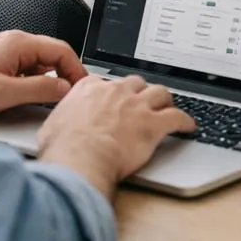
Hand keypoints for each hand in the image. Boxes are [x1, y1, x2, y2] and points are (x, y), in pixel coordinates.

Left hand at [0, 30, 87, 117]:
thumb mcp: (5, 93)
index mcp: (19, 43)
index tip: (82, 89)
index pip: (62, 50)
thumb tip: (64, 89)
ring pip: (38, 64)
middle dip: (63, 75)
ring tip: (47, 101)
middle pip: (52, 55)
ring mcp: (4, 51)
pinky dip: (31, 82)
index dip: (76, 70)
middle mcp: (14, 42)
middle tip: (69, 98)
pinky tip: (26, 98)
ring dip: (46, 80)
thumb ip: (40, 90)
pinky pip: (24, 69)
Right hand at [37, 75, 195, 199]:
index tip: (114, 97)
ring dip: (165, 100)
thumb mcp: (52, 127)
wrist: (80, 158)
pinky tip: (188, 126)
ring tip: (168, 107)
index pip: (105, 82)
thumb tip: (58, 130)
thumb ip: (61, 121)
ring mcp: (137, 106)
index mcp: (89, 89)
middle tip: (143, 101)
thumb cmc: (63, 148)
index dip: (112, 91)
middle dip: (141, 91)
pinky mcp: (154, 124)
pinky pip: (177, 117)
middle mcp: (116, 92)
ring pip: (160, 93)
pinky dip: (185, 121)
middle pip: (136, 82)